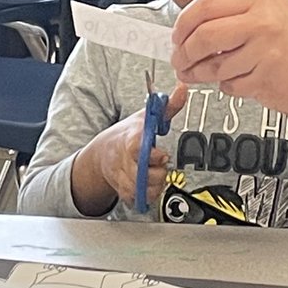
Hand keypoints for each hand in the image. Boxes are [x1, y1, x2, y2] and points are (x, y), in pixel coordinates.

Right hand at [97, 84, 187, 206]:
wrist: (103, 152)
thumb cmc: (129, 133)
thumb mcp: (147, 116)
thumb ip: (167, 106)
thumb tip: (183, 89)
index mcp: (130, 139)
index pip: (136, 148)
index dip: (151, 155)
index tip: (163, 155)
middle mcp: (123, 160)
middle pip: (142, 173)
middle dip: (158, 172)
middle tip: (162, 165)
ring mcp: (121, 176)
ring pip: (140, 189)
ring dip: (154, 184)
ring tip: (158, 174)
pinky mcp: (122, 190)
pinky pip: (137, 199)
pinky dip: (147, 195)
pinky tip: (150, 185)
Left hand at [171, 0, 287, 120]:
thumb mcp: (272, 13)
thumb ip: (234, 16)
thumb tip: (189, 31)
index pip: (207, 4)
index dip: (184, 22)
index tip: (176, 36)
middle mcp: (263, 21)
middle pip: (204, 35)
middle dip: (184, 52)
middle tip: (180, 60)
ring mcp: (266, 51)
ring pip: (214, 65)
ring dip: (201, 74)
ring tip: (201, 74)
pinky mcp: (266, 79)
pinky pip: (231, 85)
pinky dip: (228, 86)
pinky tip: (241, 80)